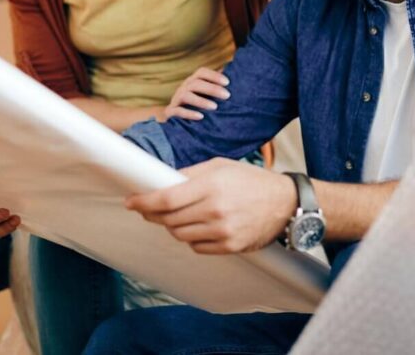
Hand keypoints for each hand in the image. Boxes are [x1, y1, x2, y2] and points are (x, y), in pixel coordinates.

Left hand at [125, 158, 296, 253]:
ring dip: (171, 225)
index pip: (166, 199)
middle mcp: (215, 211)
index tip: (130, 201)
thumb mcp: (219, 166)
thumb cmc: (250, 180)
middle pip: (169, 219)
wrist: (284, 203)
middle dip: (152, 214)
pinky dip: (190, 237)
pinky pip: (196, 247)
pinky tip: (195, 226)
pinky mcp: (230, 247)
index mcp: (211, 186)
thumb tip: (160, 181)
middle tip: (146, 208)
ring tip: (174, 215)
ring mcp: (223, 232)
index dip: (143, 201)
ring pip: (179, 235)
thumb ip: (189, 174)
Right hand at [164, 67, 230, 120]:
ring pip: (186, 95)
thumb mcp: (207, 96)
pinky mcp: (170, 112)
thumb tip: (237, 77)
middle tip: (227, 96)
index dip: (214, 75)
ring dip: (201, 101)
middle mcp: (183, 88)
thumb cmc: (198, 106)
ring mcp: (176, 100)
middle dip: (212, 88)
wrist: (178, 123)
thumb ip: (218, 88)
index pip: (201, 72)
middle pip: (195, 83)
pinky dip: (189, 113)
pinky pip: (177, 111)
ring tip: (215, 107)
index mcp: (193, 81)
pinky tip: (200, 117)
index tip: (227, 82)